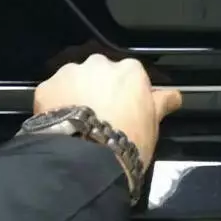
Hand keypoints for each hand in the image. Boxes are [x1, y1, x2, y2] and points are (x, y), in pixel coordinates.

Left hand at [33, 54, 181, 165]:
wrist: (87, 156)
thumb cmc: (126, 141)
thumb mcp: (153, 123)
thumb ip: (161, 103)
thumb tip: (173, 96)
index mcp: (129, 70)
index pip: (130, 75)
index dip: (126, 94)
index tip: (124, 110)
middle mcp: (99, 64)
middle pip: (99, 74)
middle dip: (98, 89)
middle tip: (99, 117)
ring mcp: (71, 73)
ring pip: (73, 80)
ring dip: (74, 94)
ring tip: (77, 123)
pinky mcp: (47, 86)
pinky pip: (51, 93)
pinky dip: (53, 105)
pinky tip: (59, 124)